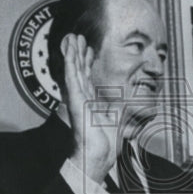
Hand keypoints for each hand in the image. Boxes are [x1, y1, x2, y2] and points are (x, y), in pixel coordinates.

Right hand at [62, 34, 116, 182]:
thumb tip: (123, 104)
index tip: (89, 50)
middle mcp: (82, 98)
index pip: (88, 78)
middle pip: (79, 70)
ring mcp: (77, 98)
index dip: (88, 63)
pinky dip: (70, 62)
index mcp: (91, 102)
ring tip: (72, 37)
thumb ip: (116, 109)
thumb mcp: (115, 120)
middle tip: (78, 38)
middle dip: (79, 53)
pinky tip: (69, 50)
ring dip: (73, 53)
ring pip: (74, 70)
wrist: (98, 155)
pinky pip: (71, 77)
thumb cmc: (104, 144)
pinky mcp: (75, 99)